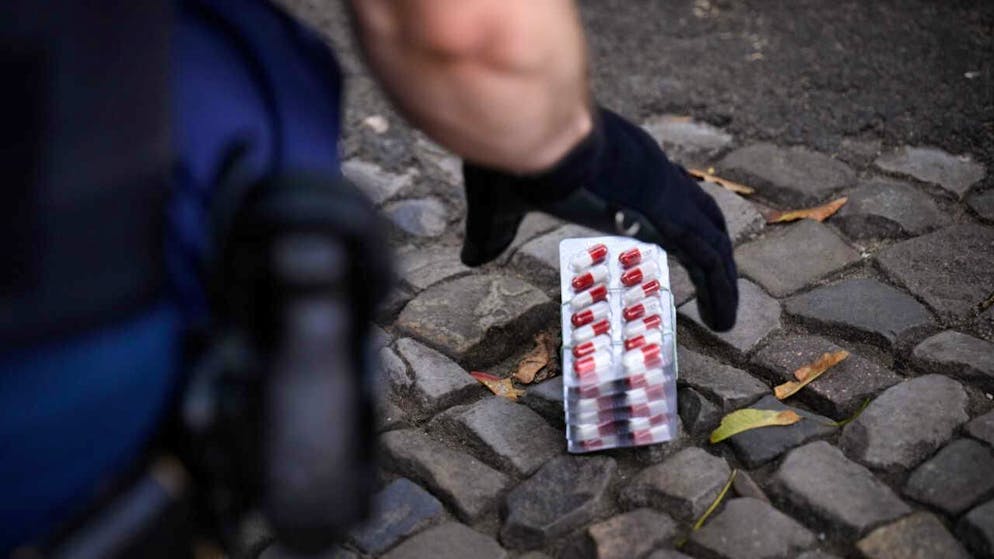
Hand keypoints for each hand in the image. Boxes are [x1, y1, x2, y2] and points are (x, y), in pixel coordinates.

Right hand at [460, 106, 737, 330]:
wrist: (530, 132)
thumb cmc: (513, 159)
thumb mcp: (500, 206)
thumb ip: (492, 234)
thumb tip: (470, 259)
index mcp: (617, 171)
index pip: (662, 195)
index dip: (676, 222)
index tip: (680, 245)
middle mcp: (650, 176)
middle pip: (698, 214)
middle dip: (710, 252)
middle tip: (717, 287)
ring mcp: (664, 191)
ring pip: (711, 239)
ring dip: (722, 279)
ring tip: (724, 320)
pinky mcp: (669, 211)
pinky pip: (709, 257)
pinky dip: (721, 288)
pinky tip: (723, 322)